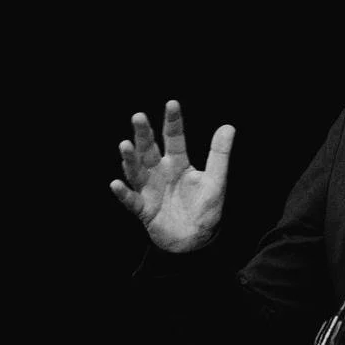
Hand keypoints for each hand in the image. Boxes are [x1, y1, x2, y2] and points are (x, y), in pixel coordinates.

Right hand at [109, 100, 234, 252]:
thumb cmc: (205, 209)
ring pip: (136, 171)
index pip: (174, 138)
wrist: (196, 240)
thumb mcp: (216, 181)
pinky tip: (116, 184)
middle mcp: (160, 172)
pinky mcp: (144, 209)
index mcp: (178, 163)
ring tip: (125, 145)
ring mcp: (149, 190)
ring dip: (129, 158)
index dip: (173, 122)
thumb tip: (229, 127)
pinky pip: (131, 200)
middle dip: (143, 134)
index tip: (172, 103)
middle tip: (138, 116)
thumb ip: (219, 155)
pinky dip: (123, 193)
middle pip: (149, 149)